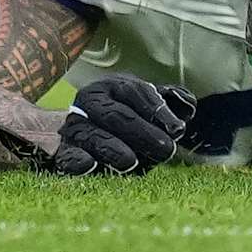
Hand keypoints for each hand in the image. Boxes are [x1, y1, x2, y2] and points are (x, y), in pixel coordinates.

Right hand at [47, 75, 195, 176]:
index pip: (135, 93)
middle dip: (143, 133)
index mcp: (111, 87)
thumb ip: (165, 103)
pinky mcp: (63, 152)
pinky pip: (68, 156)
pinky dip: (78, 160)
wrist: (75, 132)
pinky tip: (90, 165)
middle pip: (117, 115)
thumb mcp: (142, 106)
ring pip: (94, 135)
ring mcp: (75, 127)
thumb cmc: (120, 119)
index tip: (178, 129)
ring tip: (131, 163)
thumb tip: (188, 108)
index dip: (158, 109)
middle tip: (166, 151)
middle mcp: (90, 102)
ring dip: (113, 148)